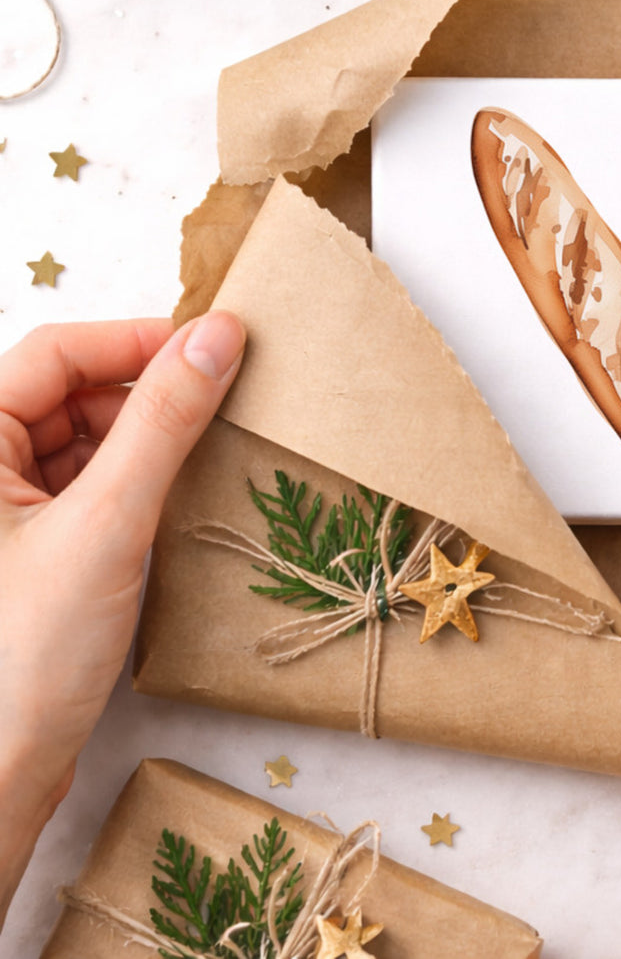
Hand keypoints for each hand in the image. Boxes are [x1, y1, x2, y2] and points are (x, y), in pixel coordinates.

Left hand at [0, 314, 244, 926]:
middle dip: (147, 390)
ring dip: (148, 436)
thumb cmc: (22, 656)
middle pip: (71, 392)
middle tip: (226, 396)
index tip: (216, 344)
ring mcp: (7, 512)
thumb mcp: (107, 523)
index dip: (135, 340)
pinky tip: (181, 494)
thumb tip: (218, 336)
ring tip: (212, 446)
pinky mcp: (35, 549)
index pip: (55, 353)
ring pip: (86, 439)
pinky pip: (93, 485)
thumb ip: (164, 422)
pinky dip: (139, 480)